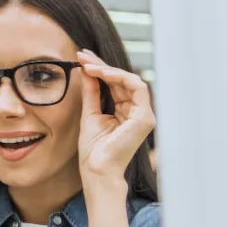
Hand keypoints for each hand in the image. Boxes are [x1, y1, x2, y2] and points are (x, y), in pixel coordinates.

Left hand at [77, 49, 154, 185]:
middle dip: (102, 65)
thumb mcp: (90, 113)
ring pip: (131, 80)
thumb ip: (91, 92)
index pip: (115, 84)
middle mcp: (137, 111)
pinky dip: (120, 77)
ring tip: (89, 65)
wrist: (96, 170)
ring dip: (109, 69)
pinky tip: (102, 73)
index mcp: (125, 111)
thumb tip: (86, 70)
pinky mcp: (145, 117)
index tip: (82, 59)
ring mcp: (144, 114)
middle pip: (122, 80)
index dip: (99, 69)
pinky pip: (137, 88)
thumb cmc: (94, 149)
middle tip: (83, 56)